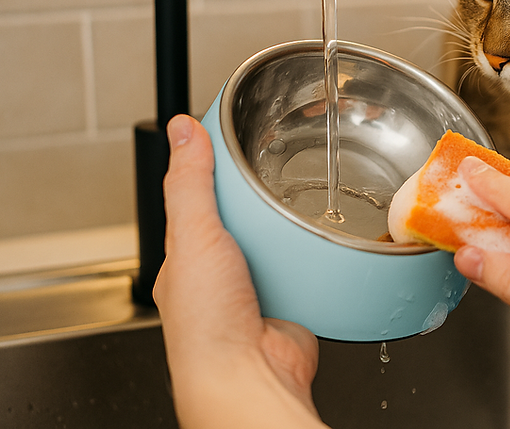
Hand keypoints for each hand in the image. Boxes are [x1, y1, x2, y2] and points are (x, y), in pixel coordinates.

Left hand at [154, 115, 329, 428]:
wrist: (252, 377)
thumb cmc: (208, 327)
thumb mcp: (193, 237)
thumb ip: (189, 185)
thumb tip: (179, 132)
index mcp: (189, 256)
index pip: (199, 197)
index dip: (215, 167)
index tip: (237, 138)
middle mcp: (223, 271)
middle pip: (248, 216)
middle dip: (265, 196)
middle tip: (286, 164)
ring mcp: (260, 286)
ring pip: (282, 240)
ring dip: (296, 225)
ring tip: (313, 198)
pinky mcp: (294, 299)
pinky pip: (312, 266)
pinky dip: (321, 254)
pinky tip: (330, 240)